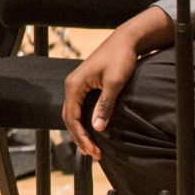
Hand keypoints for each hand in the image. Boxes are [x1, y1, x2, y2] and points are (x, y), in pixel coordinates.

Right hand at [62, 20, 156, 162]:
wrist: (126, 40)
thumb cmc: (120, 58)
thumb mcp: (114, 83)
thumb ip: (105, 106)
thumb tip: (97, 128)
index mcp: (74, 85)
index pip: (71, 117)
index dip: (81, 136)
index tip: (93, 150)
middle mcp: (72, 85)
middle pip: (69, 118)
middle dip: (80, 137)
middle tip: (94, 154)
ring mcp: (77, 85)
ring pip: (73, 114)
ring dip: (81, 131)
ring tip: (92, 148)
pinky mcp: (85, 85)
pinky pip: (79, 108)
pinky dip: (84, 122)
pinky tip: (92, 131)